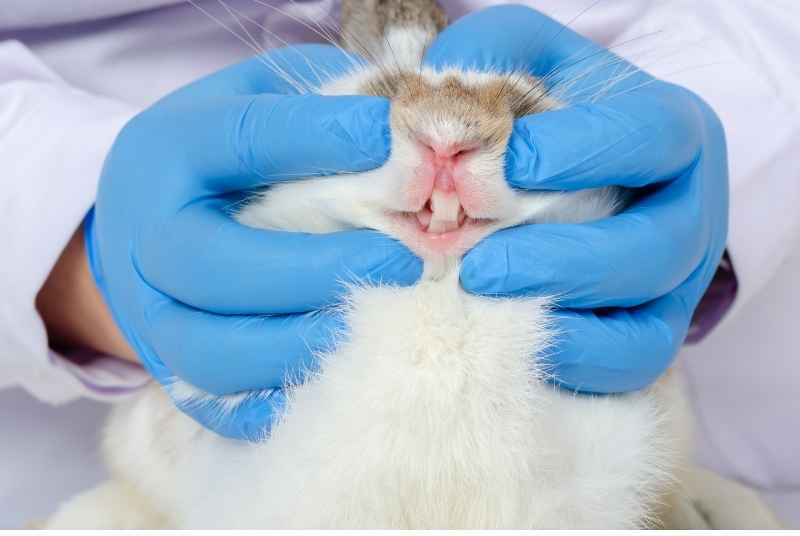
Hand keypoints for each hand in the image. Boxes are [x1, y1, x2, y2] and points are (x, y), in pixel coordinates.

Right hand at [87, 45, 420, 439]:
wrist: (138, 225)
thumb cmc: (216, 156)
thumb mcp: (247, 100)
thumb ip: (311, 102)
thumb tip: (402, 123)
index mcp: (165, 152)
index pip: (246, 141)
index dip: (327, 139)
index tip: (400, 141)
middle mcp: (145, 239)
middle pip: (218, 267)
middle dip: (321, 270)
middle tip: (407, 262)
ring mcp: (150, 315)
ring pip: (219, 351)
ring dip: (312, 341)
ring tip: (385, 320)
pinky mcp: (170, 370)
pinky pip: (225, 405)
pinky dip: (286, 396)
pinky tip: (344, 369)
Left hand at [425, 6, 728, 392]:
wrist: (560, 171)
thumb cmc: (541, 111)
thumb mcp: (522, 57)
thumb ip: (489, 54)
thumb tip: (438, 106)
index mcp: (670, 130)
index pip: (649, 137)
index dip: (582, 153)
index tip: (505, 167)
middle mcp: (688, 210)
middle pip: (657, 247)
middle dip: (562, 261)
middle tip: (478, 264)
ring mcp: (677, 281)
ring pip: (647, 321)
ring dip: (562, 319)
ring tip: (481, 301)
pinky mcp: (652, 332)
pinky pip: (628, 364)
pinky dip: (571, 360)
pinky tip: (508, 342)